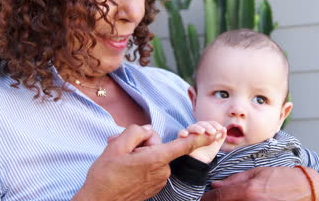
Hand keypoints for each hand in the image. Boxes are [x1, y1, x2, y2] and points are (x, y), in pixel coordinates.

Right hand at [73, 124, 218, 200]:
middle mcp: (162, 171)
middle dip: (144, 144)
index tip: (213, 133)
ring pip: (155, 157)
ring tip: (122, 162)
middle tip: (123, 150)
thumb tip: (148, 131)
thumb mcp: (116, 146)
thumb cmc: (105, 175)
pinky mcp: (154, 187)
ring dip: (141, 155)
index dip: (199, 138)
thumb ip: (136, 132)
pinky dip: (142, 165)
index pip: (183, 146)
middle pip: (160, 147)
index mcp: (156, 159)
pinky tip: (126, 171)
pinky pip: (153, 168)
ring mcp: (159, 181)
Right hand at [178, 121, 226, 162]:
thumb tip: (224, 128)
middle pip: (200, 124)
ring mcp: (189, 134)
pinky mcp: (182, 140)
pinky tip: (186, 134)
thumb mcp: (216, 145)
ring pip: (191, 127)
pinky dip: (182, 132)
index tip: (219, 128)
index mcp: (205, 130)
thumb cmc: (207, 153)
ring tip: (202, 132)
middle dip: (207, 126)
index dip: (214, 124)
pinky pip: (180, 134)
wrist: (200, 164)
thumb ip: (221, 137)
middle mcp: (196, 131)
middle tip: (212, 132)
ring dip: (197, 128)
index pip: (209, 124)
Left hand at [202, 166, 318, 200]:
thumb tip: (215, 184)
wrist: (309, 191)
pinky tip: (240, 200)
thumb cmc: (284, 179)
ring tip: (225, 198)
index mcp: (248, 191)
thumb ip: (235, 180)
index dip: (206, 199)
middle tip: (212, 198)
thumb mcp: (258, 173)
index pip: (217, 198)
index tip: (201, 197)